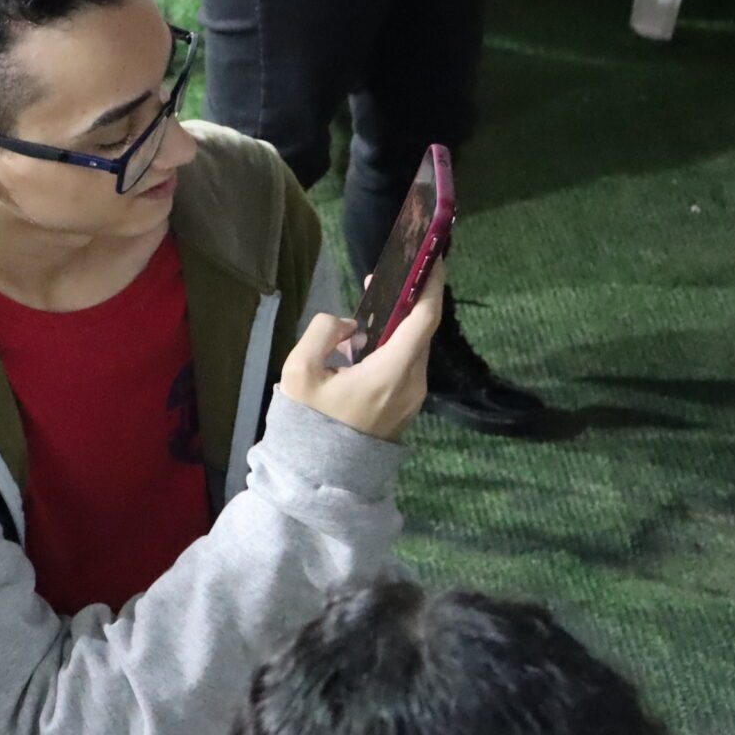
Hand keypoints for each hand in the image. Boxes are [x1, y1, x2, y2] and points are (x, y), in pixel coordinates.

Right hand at [277, 265, 444, 443]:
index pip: (424, 319)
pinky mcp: (404, 406)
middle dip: (409, 299)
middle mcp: (412, 382)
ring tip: (374, 305)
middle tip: (388, 276)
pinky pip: (405, 364)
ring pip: (413, 348)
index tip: (434, 256)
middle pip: (421, 331)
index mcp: (392, 371)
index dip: (432, 285)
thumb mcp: (300, 372)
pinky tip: (367, 341)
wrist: (322, 477)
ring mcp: (412, 397)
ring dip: (399, 323)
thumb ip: (321, 334)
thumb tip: (346, 324)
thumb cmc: (310, 423)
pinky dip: (393, 345)